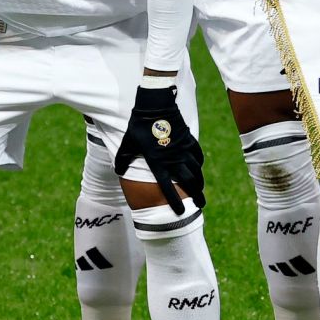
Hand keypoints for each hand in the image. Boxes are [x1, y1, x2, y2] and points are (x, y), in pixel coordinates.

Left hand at [115, 82, 204, 214]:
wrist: (155, 106)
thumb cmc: (139, 126)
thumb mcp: (127, 144)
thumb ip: (123, 160)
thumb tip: (118, 171)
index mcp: (157, 163)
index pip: (167, 188)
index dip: (174, 202)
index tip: (180, 213)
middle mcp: (173, 160)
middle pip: (189, 182)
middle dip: (196, 195)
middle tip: (199, 205)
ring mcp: (183, 150)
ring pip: (196, 170)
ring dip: (199, 182)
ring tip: (200, 190)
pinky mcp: (189, 140)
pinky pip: (197, 156)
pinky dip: (199, 164)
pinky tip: (198, 168)